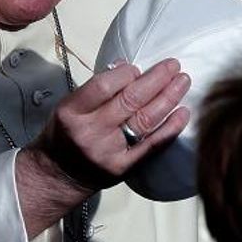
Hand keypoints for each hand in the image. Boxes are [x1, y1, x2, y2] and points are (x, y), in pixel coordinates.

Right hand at [17, 59, 190, 235]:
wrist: (58, 175)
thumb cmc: (65, 134)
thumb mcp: (69, 105)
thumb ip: (96, 88)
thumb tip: (127, 67)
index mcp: (73, 112)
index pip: (104, 86)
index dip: (126, 74)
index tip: (137, 68)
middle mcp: (91, 131)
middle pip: (130, 100)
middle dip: (156, 79)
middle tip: (173, 65)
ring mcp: (109, 151)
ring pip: (145, 120)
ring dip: (168, 98)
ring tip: (183, 81)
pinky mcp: (124, 167)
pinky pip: (152, 145)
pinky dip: (170, 128)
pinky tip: (183, 112)